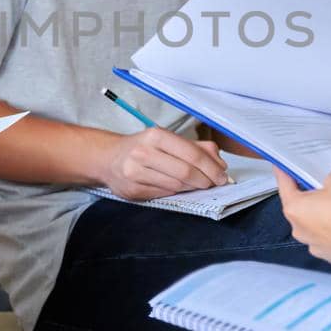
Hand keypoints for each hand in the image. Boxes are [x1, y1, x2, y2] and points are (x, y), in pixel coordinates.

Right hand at [99, 128, 228, 201]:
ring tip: (198, 185)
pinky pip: (163, 194)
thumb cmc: (143, 147)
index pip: (192, 154)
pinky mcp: (131, 190)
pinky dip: (176, 192)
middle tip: (214, 183)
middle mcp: (143, 153)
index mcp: (156, 136)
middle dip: (205, 180)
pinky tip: (178, 188)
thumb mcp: (168, 140)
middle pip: (185, 172)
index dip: (211, 168)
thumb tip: (220, 163)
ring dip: (192, 187)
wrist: (108, 158)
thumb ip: (196, 148)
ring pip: (176, 186)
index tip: (223, 176)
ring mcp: (135, 173)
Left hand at [274, 167, 330, 265]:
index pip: (284, 184)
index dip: (283, 173)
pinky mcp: (325, 253)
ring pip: (312, 222)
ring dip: (321, 214)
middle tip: (322, 185)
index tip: (280, 167)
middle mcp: (297, 227)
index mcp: (294, 207)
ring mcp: (310, 243)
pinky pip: (325, 236)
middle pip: (299, 205)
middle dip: (310, 195)